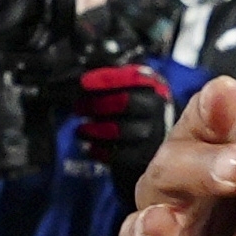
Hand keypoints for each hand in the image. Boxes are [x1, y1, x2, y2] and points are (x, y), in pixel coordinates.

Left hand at [75, 63, 172, 180]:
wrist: (152, 144)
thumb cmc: (132, 113)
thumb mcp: (128, 91)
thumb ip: (110, 81)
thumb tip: (84, 78)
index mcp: (153, 88)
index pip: (133, 77)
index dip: (107, 79)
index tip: (84, 82)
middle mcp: (156, 110)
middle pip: (126, 102)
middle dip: (97, 104)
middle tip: (79, 107)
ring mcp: (152, 135)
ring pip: (121, 130)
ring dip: (94, 130)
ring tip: (80, 130)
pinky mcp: (143, 158)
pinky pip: (118, 154)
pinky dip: (99, 151)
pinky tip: (89, 147)